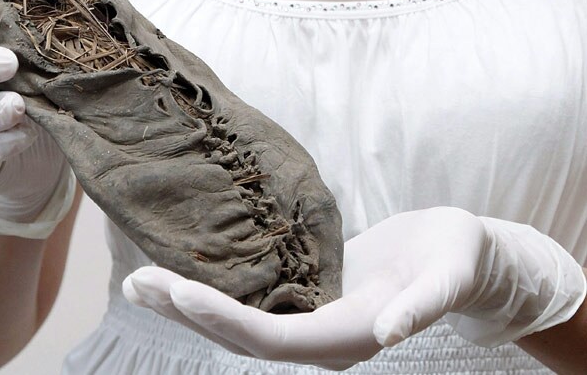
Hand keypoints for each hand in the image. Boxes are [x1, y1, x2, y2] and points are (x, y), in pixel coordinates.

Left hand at [123, 206, 585, 369]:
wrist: (456, 255)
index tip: (181, 290)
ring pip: (238, 320)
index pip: (274, 339)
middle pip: (241, 336)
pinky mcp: (306, 295)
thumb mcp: (448, 274)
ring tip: (140, 281)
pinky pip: (252, 298)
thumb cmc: (456, 259)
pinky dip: (214, 288)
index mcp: (348, 338)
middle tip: (137, 284)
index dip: (227, 319)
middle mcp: (320, 337)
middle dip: (189, 312)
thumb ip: (422, 305)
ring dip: (189, 304)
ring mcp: (309, 319)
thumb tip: (388, 332)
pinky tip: (185, 269)